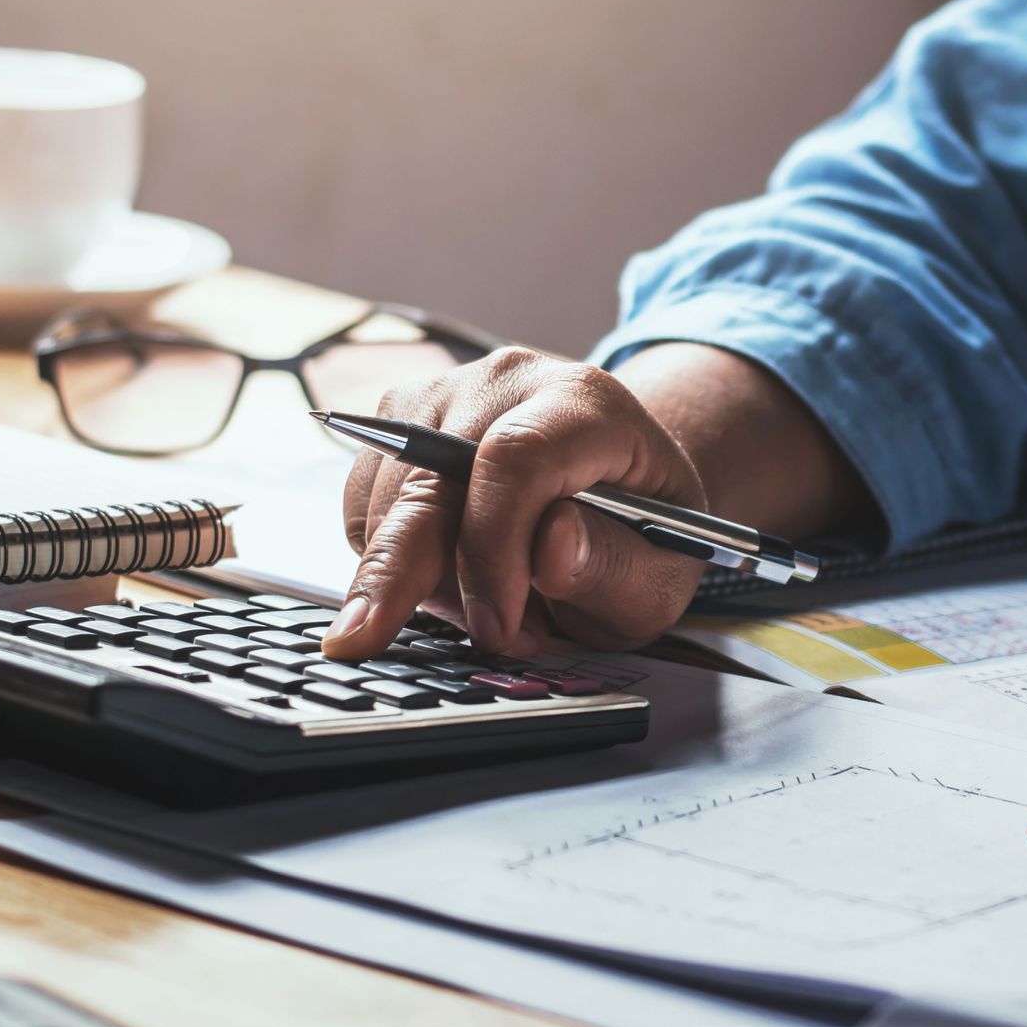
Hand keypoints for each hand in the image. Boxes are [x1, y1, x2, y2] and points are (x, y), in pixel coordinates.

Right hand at [328, 347, 708, 657]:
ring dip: (421, 582)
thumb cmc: (639, 533)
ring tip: (494, 611)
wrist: (612, 488)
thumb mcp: (661, 574)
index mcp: (587, 404)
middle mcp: (507, 383)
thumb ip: (617, 567)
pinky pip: (365, 510)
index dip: (494, 549)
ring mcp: (443, 396)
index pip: (517, 457)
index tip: (496, 623)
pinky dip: (395, 564)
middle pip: (429, 477)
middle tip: (378, 643)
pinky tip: (459, 583)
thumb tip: (552, 550)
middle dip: (408, 576)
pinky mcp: (396, 423)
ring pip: (388, 502)